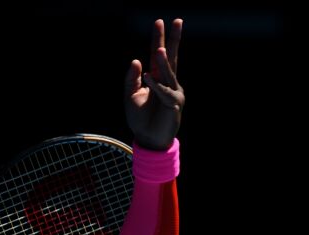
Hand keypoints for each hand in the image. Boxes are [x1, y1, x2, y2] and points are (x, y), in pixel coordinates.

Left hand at [125, 18, 184, 150]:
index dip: (158, 39)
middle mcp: (167, 82)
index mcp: (156, 78)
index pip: (157, 55)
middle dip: (173, 40)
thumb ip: (131, 79)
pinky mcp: (174, 104)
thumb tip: (135, 60)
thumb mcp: (130, 96)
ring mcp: (173, 92)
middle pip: (170, 57)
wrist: (147, 139)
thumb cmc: (139, 118)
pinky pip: (163, 92)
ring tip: (159, 48)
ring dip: (162, 62)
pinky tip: (147, 77)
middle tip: (177, 21)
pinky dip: (155, 85)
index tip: (159, 22)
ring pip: (168, 73)